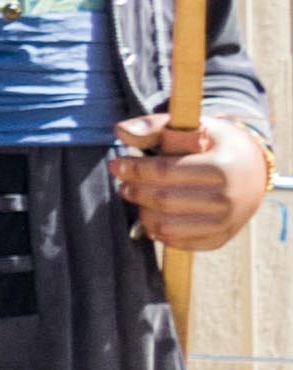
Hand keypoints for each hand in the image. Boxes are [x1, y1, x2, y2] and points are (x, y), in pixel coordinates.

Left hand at [120, 116, 270, 251]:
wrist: (253, 169)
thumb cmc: (213, 145)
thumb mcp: (192, 126)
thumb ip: (155, 127)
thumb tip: (120, 131)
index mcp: (222, 166)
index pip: (166, 172)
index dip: (135, 169)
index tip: (116, 164)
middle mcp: (228, 198)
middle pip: (164, 201)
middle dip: (136, 192)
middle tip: (123, 184)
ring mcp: (227, 222)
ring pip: (168, 226)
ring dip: (144, 213)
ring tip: (137, 198)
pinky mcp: (221, 238)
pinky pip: (181, 243)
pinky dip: (160, 232)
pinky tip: (153, 216)